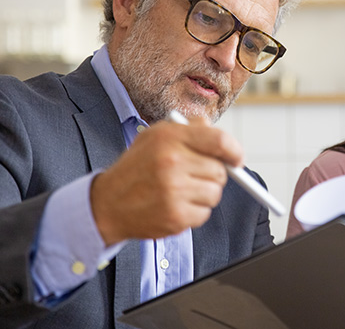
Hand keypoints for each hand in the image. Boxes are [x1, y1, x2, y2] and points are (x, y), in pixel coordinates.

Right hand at [90, 117, 241, 244]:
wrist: (108, 203)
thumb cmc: (136, 167)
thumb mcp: (155, 136)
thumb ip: (189, 129)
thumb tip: (218, 134)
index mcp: (170, 137)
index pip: (219, 141)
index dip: (234, 151)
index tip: (236, 158)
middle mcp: (172, 162)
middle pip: (220, 171)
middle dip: (212, 174)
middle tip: (194, 176)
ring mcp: (174, 191)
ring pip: (215, 194)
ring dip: (204, 194)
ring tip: (181, 191)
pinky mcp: (175, 216)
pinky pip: (204, 214)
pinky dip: (195, 212)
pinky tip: (175, 205)